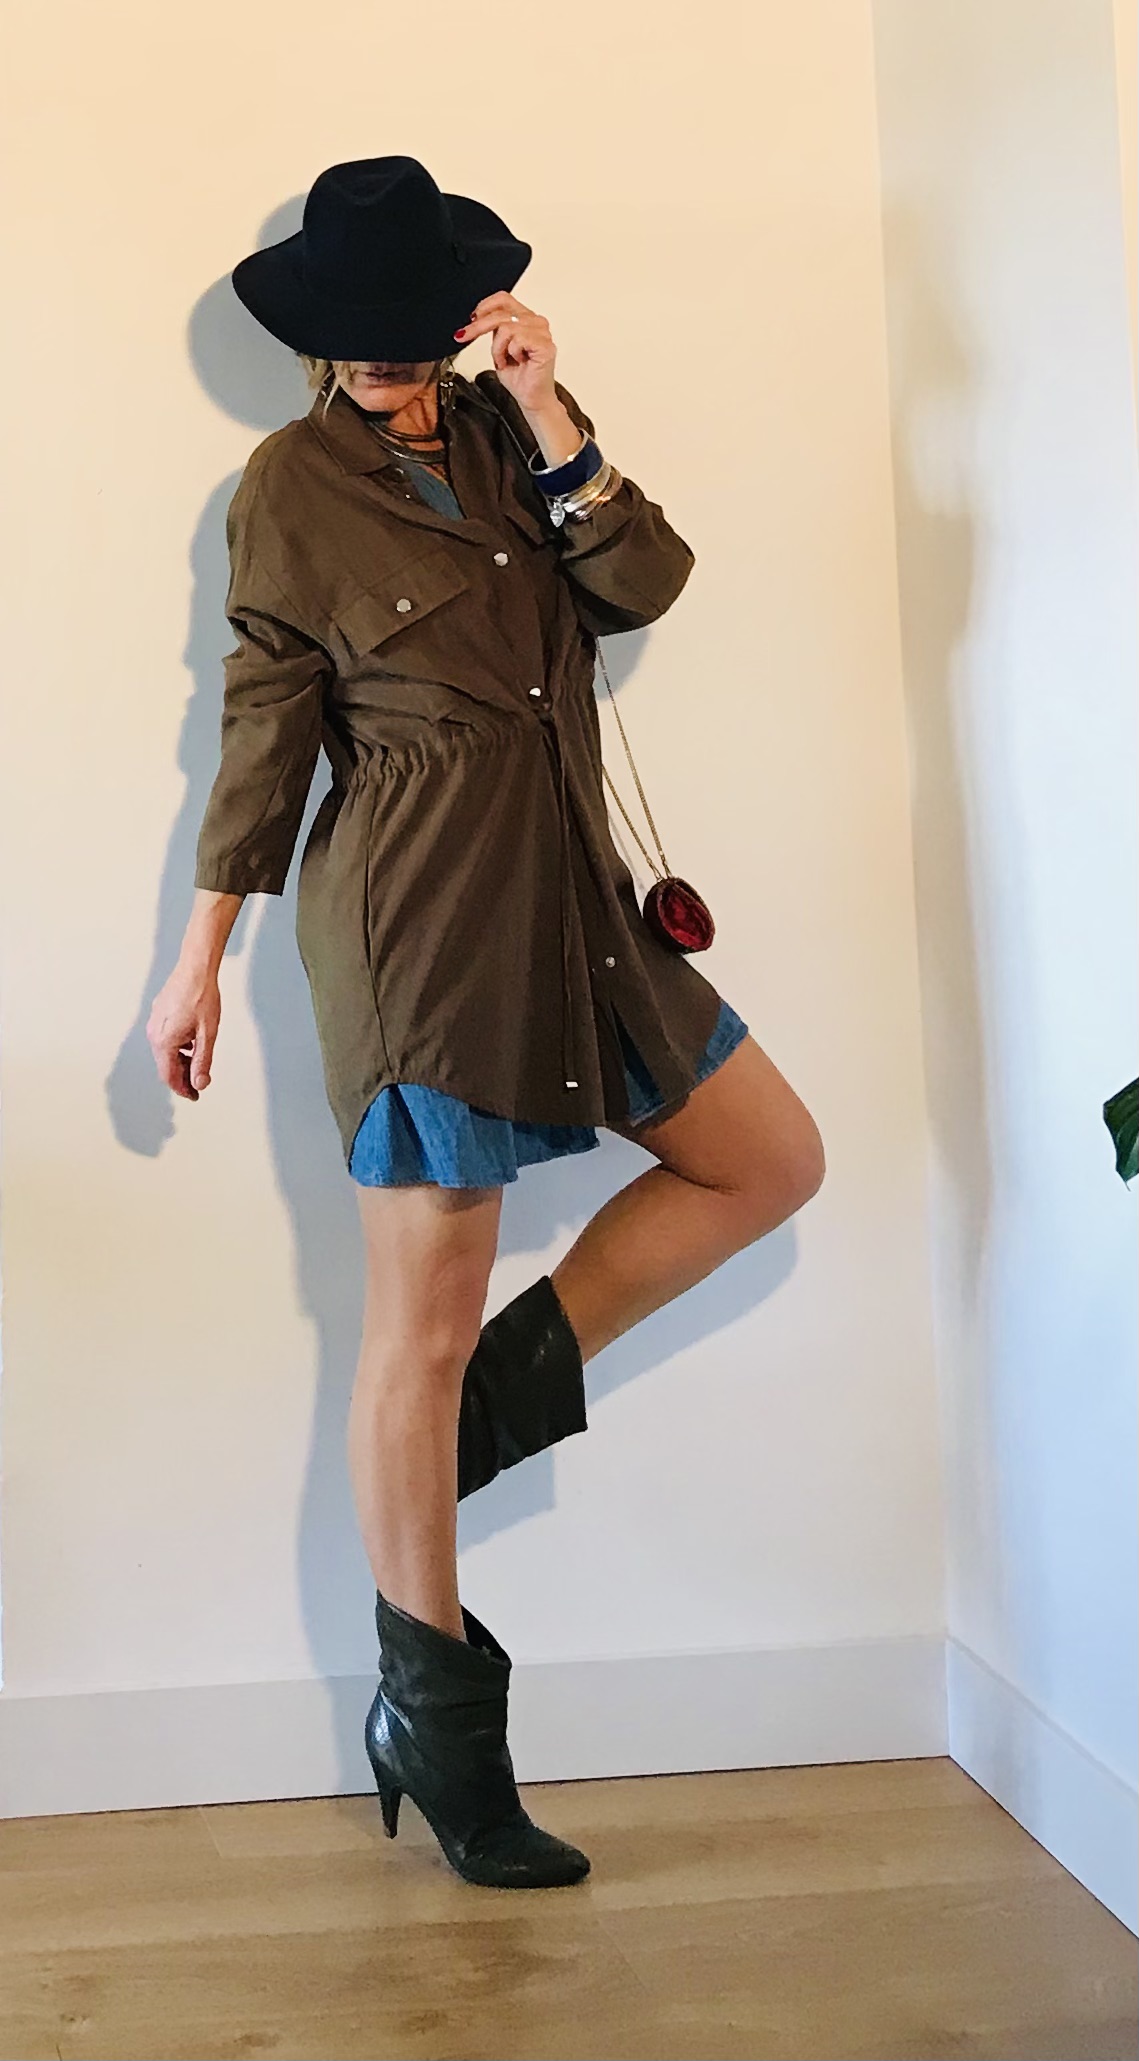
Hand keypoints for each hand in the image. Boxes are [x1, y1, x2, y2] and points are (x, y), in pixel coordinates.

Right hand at [147, 962, 220, 1101]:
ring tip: (199, 1062)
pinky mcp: (158, 1015)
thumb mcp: (207, 1034)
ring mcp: (154, 1023)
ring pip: (166, 1052)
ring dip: (181, 1061)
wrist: (195, 968)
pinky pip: (165, 1039)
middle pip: (166, 1065)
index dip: (183, 1089)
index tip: (195, 1095)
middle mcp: (154, 1034)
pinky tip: (192, 1042)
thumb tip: (200, 1083)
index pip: (169, 1076)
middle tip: (199, 1082)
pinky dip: (178, 1047)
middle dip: (182, 1076)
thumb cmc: (202, 996)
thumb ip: (203, 1061)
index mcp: (164, 1041)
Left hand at [453, 291, 557, 415]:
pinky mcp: (544, 345)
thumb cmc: (519, 376)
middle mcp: (535, 322)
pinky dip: (509, 353)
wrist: (531, 398)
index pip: (504, 299)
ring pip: (505, 327)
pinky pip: (516, 340)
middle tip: (465, 335)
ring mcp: (542, 332)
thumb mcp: (498, 346)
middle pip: (501, 312)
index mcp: (526, 318)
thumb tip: (477, 316)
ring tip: (503, 360)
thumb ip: (494, 328)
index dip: (485, 306)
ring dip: (497, 347)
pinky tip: (516, 361)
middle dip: (478, 326)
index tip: (471, 318)